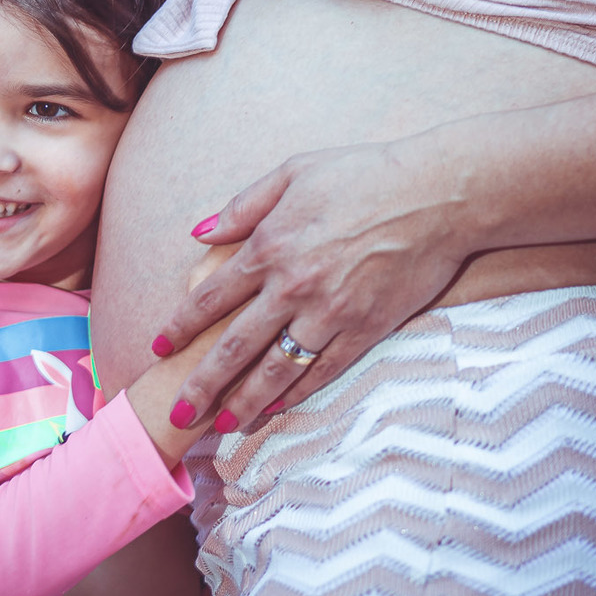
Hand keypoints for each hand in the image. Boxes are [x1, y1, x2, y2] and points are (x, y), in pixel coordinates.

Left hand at [153, 135, 469, 429]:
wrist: (436, 194)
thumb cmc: (364, 173)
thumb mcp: (295, 171)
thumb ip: (243, 204)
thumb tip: (199, 231)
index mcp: (271, 244)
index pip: (212, 295)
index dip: (181, 323)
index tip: (159, 345)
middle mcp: (293, 285)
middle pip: (234, 345)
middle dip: (201, 382)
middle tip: (177, 412)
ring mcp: (330, 313)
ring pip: (275, 369)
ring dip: (244, 401)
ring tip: (222, 424)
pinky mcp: (365, 330)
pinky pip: (322, 371)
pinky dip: (296, 394)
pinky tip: (277, 409)